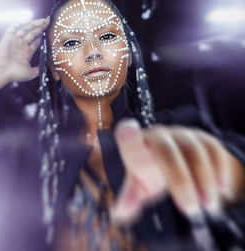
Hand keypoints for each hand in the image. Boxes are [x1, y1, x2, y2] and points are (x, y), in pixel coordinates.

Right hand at [0, 17, 49, 81]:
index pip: (35, 42)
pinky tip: (29, 20)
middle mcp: (21, 45)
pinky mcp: (8, 36)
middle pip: (32, 33)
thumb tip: (42, 68)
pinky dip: (21, 23)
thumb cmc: (14, 73)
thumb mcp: (30, 74)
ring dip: (34, 24)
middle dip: (40, 27)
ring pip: (25, 29)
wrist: (2, 71)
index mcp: (26, 53)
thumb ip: (37, 70)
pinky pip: (14, 27)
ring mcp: (15, 40)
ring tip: (42, 20)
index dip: (42, 36)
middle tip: (47, 21)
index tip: (48, 30)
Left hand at [112, 119, 244, 223]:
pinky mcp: (202, 137)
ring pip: (193, 150)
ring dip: (203, 180)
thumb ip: (130, 197)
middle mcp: (158, 135)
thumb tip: (119, 212)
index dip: (128, 136)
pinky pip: (213, 149)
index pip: (129, 139)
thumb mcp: (139, 186)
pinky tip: (222, 189)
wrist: (176, 162)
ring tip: (208, 206)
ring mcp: (181, 134)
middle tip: (190, 209)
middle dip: (180, 181)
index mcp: (136, 146)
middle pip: (166, 151)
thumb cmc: (152, 173)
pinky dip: (219, 169)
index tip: (128, 130)